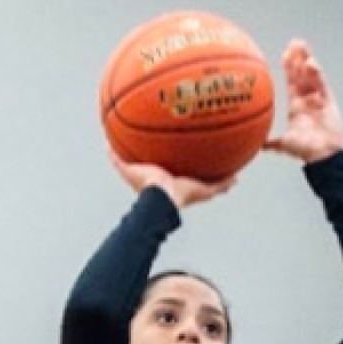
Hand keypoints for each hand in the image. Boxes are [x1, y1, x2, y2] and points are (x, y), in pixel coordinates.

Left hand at [110, 151, 234, 208]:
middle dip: (202, 168)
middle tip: (209, 158)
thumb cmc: (146, 188)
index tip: (182, 156)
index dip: (180, 164)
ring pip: (211, 182)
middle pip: (196, 176)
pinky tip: (237, 176)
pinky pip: (220, 185)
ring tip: (228, 164)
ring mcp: (196, 189)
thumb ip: (117, 158)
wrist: (161, 198)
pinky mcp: (204, 191)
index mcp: (169, 181)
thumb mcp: (128, 169)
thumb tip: (106, 145)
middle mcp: (184, 185)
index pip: (177, 170)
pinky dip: (228, 182)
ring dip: (219, 175)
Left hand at [264, 40, 342, 162]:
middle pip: (302, 74)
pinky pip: (322, 83)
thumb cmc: (305, 150)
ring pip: (312, 75)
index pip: (292, 82)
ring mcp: (318, 98)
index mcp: (296, 105)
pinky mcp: (328, 100)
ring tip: (301, 45)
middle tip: (294, 43)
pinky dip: (317, 73)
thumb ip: (272, 143)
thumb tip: (258, 145)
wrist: (322, 156)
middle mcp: (307, 99)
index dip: (289, 68)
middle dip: (298, 58)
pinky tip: (310, 63)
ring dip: (306, 60)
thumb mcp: (284, 144)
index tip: (285, 54)